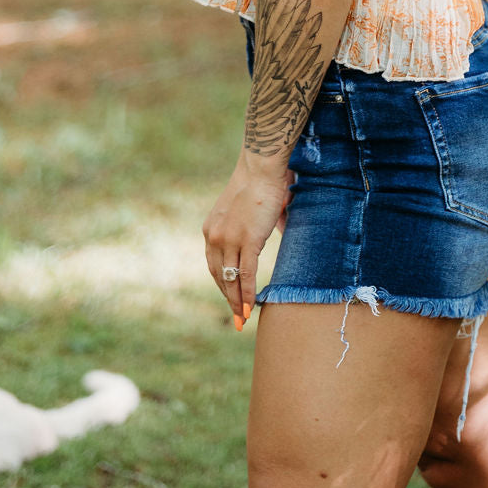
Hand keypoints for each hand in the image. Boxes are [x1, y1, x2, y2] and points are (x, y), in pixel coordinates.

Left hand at [203, 158, 287, 321]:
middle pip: (219, 277)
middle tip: (237, 318)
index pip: (214, 265)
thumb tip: (276, 228)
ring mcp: (230, 240)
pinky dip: (248, 294)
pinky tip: (251, 307)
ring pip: (232, 279)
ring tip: (244, 319)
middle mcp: (215, 237)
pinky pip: (246, 274)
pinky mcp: (247, 240)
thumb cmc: (257, 184)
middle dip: (228, 299)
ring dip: (238, 302)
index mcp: (211, 230)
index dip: (222, 285)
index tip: (229, 298)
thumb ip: (251, 227)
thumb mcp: (244, 210)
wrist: (260, 169)